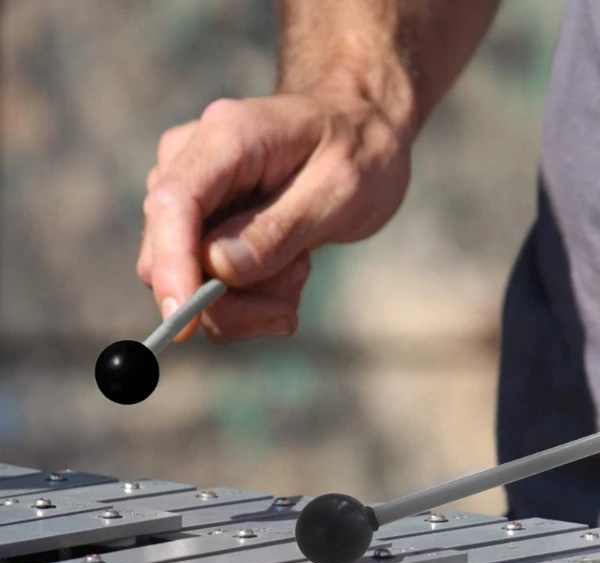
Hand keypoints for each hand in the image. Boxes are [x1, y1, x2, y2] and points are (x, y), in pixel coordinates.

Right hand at [137, 92, 411, 341]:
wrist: (360, 135)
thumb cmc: (356, 153)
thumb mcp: (339, 189)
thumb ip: (278, 230)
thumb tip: (216, 268)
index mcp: (225, 137)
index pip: (173, 204)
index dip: (172, 266)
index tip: (185, 322)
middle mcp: (189, 162)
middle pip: (171, 256)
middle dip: (233, 297)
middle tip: (300, 280)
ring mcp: (190, 197)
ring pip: (190, 283)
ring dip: (252, 299)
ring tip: (302, 266)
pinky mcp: (199, 228)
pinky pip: (209, 288)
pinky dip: (252, 298)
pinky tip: (290, 271)